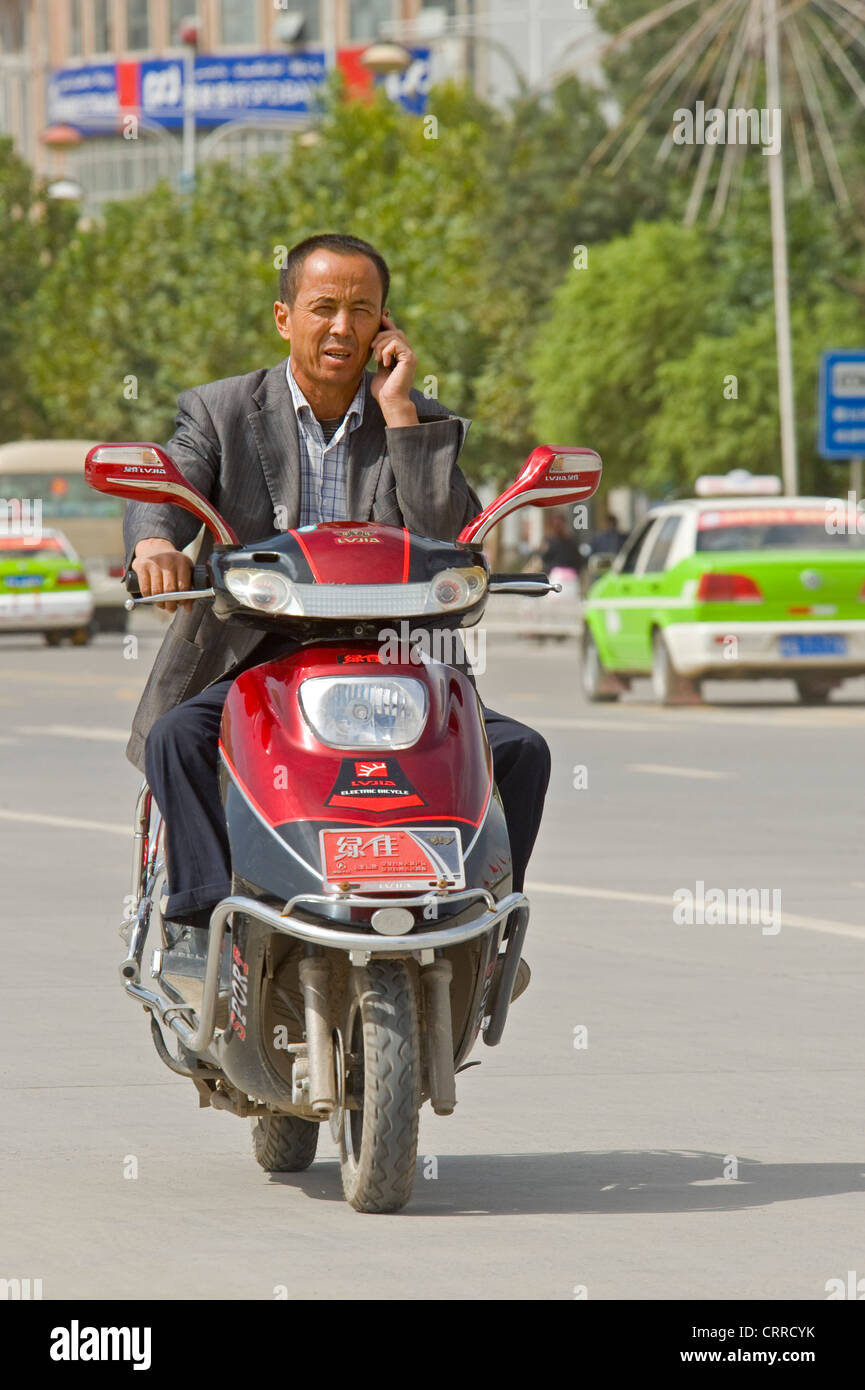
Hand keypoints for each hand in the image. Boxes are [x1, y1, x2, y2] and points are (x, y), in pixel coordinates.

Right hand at [131, 539, 193, 612]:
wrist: (155, 547)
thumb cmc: (173, 564)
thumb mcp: (184, 571)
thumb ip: (188, 589)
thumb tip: (188, 609)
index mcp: (183, 562)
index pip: (183, 586)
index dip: (182, 599)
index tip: (181, 604)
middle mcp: (168, 561)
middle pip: (169, 590)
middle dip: (171, 604)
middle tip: (170, 609)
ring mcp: (154, 563)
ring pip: (157, 591)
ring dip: (159, 603)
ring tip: (162, 605)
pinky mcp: (142, 565)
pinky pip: (145, 588)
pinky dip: (148, 597)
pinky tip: (151, 598)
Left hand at [369, 310, 418, 425]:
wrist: (390, 402)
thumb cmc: (384, 390)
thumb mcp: (379, 367)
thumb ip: (380, 354)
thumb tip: (374, 343)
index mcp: (401, 354)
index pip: (394, 332)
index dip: (386, 322)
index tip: (380, 315)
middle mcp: (408, 353)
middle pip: (395, 331)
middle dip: (380, 334)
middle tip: (371, 348)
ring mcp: (410, 355)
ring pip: (395, 335)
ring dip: (381, 343)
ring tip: (376, 358)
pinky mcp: (410, 358)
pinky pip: (396, 343)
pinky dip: (386, 350)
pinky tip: (384, 362)